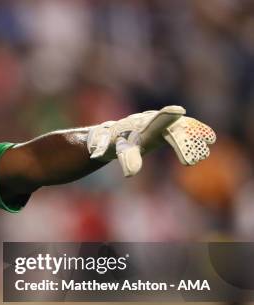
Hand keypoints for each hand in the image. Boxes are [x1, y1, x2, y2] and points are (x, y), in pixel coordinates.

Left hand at [87, 106, 215, 176]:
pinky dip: (197, 131)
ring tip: (203, 154)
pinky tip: (210, 139)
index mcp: (141, 126)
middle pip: (174, 129)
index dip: (166, 116)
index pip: (155, 121)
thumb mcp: (117, 150)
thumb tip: (127, 171)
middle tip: (191, 161)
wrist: (117, 133)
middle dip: (184, 143)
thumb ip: (127, 158)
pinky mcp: (170, 127)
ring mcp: (164, 123)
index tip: (177, 111)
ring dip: (194, 138)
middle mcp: (156, 121)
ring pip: (183, 127)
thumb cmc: (116, 142)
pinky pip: (186, 127)